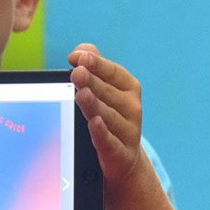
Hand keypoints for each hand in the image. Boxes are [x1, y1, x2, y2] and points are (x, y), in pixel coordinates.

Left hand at [69, 44, 146, 183]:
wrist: (124, 157)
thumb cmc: (109, 115)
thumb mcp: (104, 90)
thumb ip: (92, 67)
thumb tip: (79, 52)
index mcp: (128, 88)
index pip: (113, 72)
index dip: (97, 64)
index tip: (79, 57)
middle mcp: (132, 107)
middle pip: (108, 93)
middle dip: (92, 82)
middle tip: (77, 72)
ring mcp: (128, 131)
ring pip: (108, 116)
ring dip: (94, 105)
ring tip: (81, 94)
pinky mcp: (121, 153)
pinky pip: (111, 142)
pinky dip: (103, 132)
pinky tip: (94, 123)